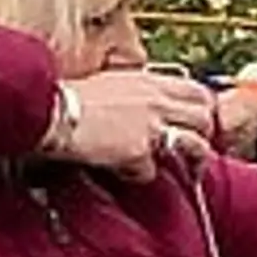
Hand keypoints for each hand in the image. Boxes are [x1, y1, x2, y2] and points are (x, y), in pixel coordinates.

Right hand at [44, 69, 219, 181]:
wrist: (51, 113)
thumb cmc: (69, 101)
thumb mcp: (109, 86)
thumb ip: (136, 98)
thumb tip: (147, 114)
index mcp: (148, 81)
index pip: (196, 90)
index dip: (203, 110)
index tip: (198, 125)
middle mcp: (155, 99)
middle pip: (205, 116)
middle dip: (206, 136)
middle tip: (196, 153)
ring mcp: (150, 124)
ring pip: (195, 144)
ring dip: (193, 161)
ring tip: (187, 174)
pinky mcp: (139, 150)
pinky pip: (153, 170)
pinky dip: (140, 175)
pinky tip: (124, 172)